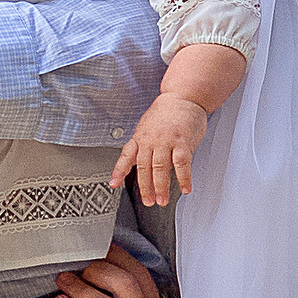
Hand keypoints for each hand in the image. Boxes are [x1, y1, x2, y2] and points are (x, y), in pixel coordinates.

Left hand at [111, 88, 211, 207]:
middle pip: (144, 168)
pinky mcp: (183, 141)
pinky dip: (184, 178)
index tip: (113, 184)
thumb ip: (142, 144)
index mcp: (140, 137)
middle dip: (145, 187)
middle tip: (148, 201)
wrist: (183, 96)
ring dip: (161, 187)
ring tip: (162, 200)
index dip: (119, 171)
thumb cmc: (167, 112)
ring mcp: (166, 141)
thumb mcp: (147, 126)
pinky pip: (182, 164)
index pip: (126, 156)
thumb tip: (139, 161)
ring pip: (161, 168)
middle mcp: (151, 140)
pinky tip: (185, 188)